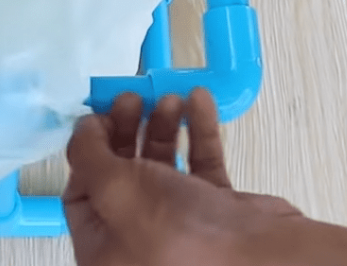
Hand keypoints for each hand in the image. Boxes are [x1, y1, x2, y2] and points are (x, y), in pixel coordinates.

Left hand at [64, 89, 302, 265]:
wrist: (266, 259)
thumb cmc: (177, 231)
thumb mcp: (114, 187)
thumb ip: (87, 152)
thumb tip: (83, 129)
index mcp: (105, 251)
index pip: (80, 194)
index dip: (87, 153)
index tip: (99, 119)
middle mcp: (139, 242)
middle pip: (122, 174)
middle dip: (127, 130)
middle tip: (132, 98)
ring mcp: (181, 229)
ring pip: (162, 167)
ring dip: (163, 126)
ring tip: (170, 97)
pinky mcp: (218, 215)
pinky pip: (200, 167)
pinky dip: (198, 133)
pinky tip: (200, 101)